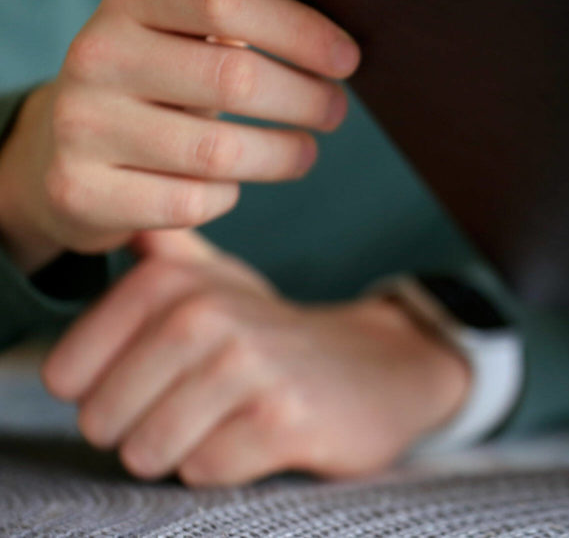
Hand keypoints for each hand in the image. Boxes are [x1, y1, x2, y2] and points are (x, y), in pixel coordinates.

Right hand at [0, 0, 358, 271]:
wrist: (63, 148)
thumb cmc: (155, 76)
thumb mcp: (182, 22)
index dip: (300, 30)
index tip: (347, 58)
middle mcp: (98, 54)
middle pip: (235, 79)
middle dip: (306, 99)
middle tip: (334, 110)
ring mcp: (83, 126)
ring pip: (219, 152)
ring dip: (281, 155)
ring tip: (304, 151)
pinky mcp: (83, 192)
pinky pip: (191, 201)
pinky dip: (228, 195)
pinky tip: (234, 183)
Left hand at [41, 229, 467, 485]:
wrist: (384, 364)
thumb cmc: (277, 335)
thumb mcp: (223, 281)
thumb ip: (166, 252)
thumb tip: (120, 217)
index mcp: (175, 282)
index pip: (66, 372)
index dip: (99, 395)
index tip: (147, 386)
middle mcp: (207, 314)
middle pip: (102, 419)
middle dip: (135, 433)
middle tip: (188, 414)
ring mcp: (248, 366)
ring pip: (149, 449)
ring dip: (179, 454)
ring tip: (219, 426)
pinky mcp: (283, 419)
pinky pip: (205, 470)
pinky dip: (222, 468)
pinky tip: (254, 440)